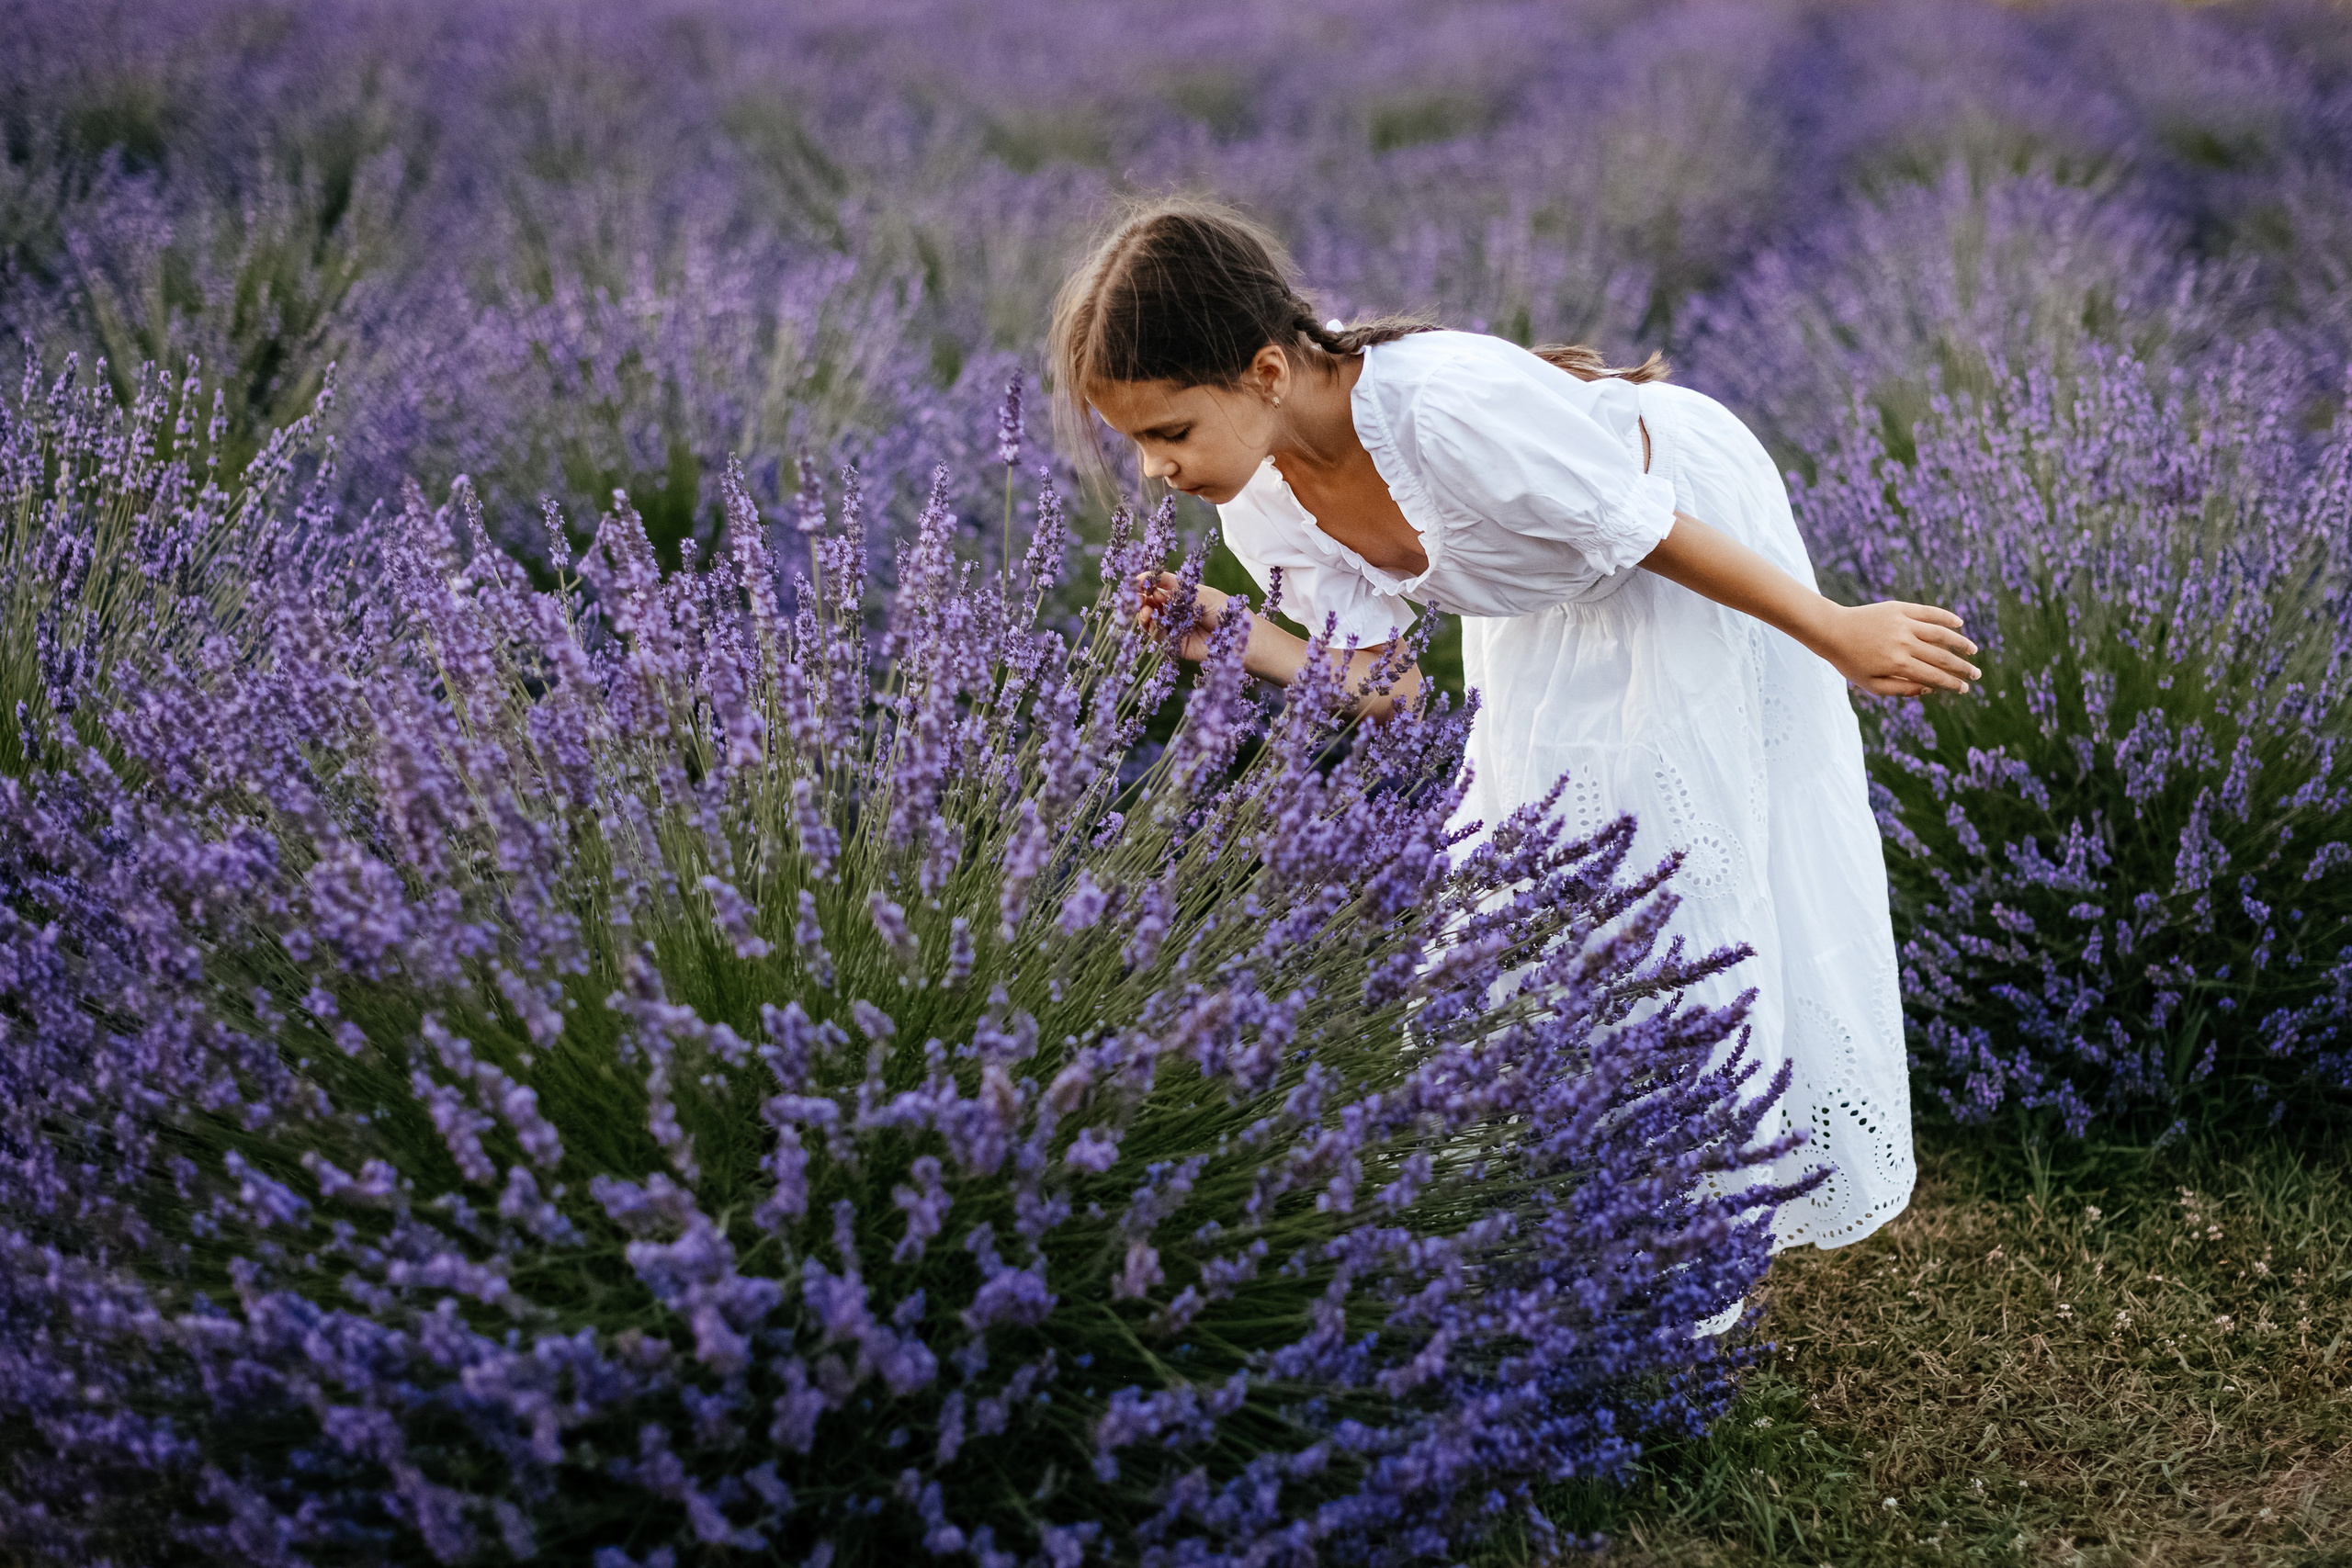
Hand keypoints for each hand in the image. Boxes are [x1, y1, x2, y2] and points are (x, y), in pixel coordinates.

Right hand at [1134, 571, 1236, 662]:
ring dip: (1143, 614)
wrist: (1239, 637)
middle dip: (1141, 599)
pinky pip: (1157, 636)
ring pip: (1150, 620)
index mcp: (1182, 595)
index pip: (1158, 587)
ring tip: (1144, 610)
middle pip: (1150, 604)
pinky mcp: (1174, 645)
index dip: (1146, 584)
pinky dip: (1151, 628)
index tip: (1137, 582)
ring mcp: (1174, 627)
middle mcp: (1176, 611)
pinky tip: (1151, 620)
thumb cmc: (1224, 610)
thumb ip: (1170, 585)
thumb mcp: (1196, 592)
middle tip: (1137, 596)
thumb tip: (1144, 577)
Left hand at [1818, 601, 1980, 695]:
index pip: (1934, 676)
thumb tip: (1930, 689)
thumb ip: (1901, 689)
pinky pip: (1929, 612)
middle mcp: (1904, 644)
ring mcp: (1903, 624)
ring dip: (1960, 643)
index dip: (1952, 684)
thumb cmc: (1851, 662)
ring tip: (1972, 650)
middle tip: (1976, 674)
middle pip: (1942, 657)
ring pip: (1941, 633)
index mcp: (1898, 665)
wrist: (1833, 631)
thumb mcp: (1871, 684)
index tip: (1965, 689)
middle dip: (1962, 668)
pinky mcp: (1900, 609)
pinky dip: (1946, 617)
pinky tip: (1959, 623)